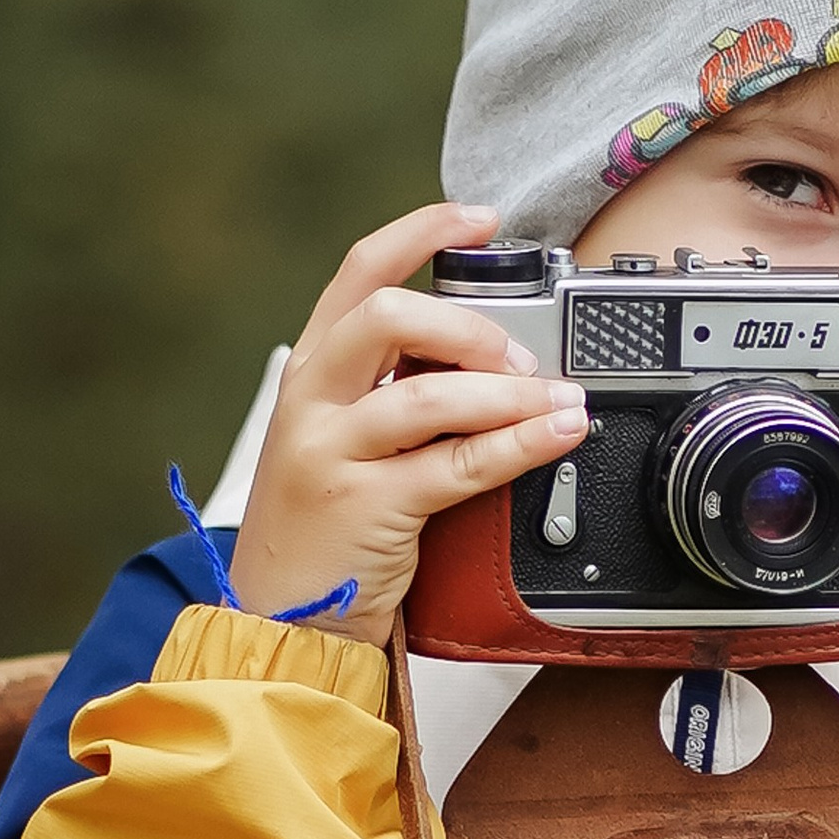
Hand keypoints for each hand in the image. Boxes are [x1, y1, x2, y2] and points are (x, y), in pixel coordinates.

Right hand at [227, 203, 586, 647]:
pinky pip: (457, 464)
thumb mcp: (343, 441)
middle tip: (517, 358)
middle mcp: (313, 401)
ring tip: (555, 399)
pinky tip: (555, 433)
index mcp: (311, 372)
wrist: (283, 619)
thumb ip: (391, 392)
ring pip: (428, 395)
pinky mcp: (366, 507)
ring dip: (506, 392)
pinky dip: (518, 443)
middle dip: (468, 326)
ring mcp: (333, 453)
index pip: (361, 274)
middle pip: (389, 316)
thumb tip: (482, 357)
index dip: (422, 232)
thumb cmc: (325, 532)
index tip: (480, 219)